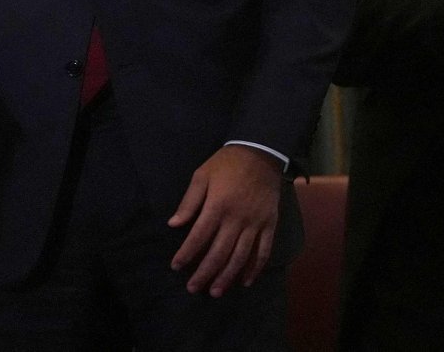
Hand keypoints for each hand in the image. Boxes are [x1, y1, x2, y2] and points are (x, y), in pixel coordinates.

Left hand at [167, 145, 281, 296]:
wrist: (260, 153)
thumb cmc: (226, 164)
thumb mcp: (202, 175)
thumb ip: (189, 202)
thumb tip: (173, 224)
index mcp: (217, 206)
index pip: (199, 236)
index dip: (186, 253)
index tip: (176, 266)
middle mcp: (236, 218)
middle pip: (219, 252)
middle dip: (205, 273)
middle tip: (193, 288)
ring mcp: (255, 223)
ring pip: (241, 257)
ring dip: (227, 276)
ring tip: (216, 292)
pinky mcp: (270, 224)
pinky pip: (263, 251)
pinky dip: (255, 268)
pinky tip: (246, 281)